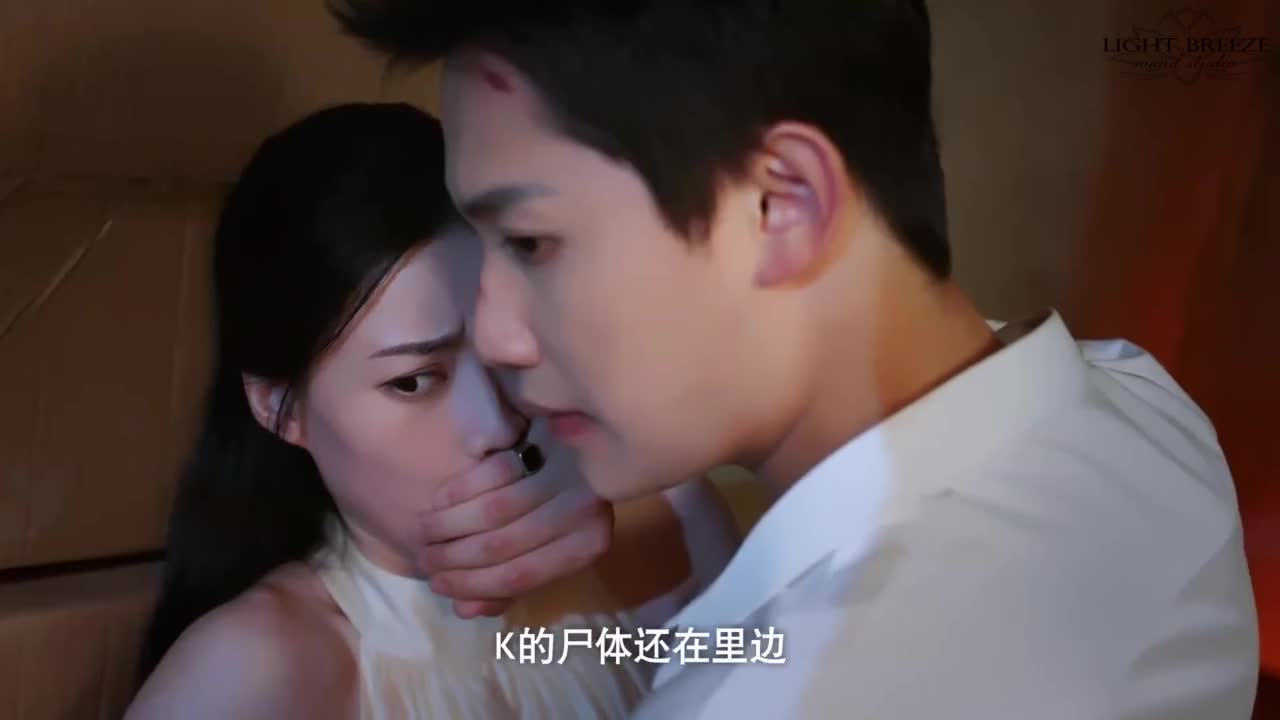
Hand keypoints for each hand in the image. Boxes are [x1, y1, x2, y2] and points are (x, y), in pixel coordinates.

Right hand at [415, 434, 613, 618]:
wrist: (590, 434)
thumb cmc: (562, 501)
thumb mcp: (545, 547)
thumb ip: (507, 581)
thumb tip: (464, 611)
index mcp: (588, 544)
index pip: (522, 576)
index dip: (473, 585)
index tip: (438, 586)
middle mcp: (584, 511)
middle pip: (503, 545)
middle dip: (453, 558)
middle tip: (424, 560)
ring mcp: (568, 472)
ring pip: (494, 511)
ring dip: (448, 526)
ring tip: (422, 534)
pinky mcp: (547, 438)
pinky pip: (493, 472)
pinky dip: (460, 491)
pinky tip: (439, 501)